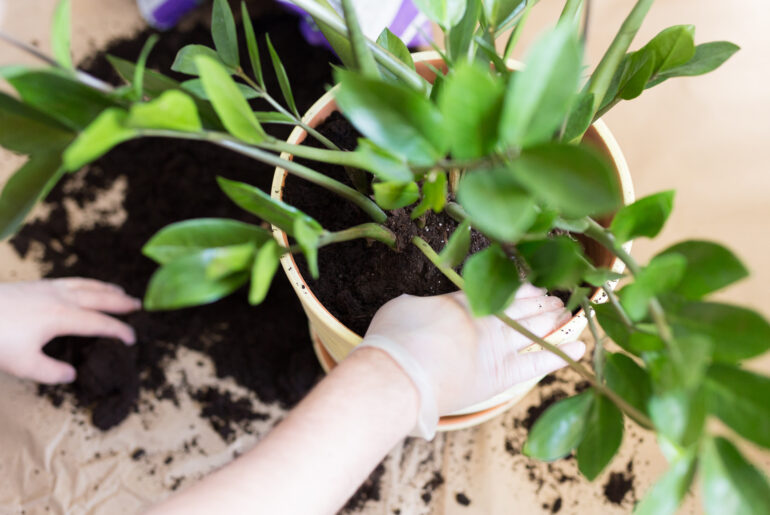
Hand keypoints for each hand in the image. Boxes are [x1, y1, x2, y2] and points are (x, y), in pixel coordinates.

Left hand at [0, 278, 140, 383]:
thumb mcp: (23, 364)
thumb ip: (51, 372)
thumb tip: (72, 374)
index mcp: (63, 317)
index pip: (99, 323)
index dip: (119, 331)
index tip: (132, 338)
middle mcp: (61, 298)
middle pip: (99, 298)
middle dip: (120, 302)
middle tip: (139, 305)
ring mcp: (48, 288)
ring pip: (86, 285)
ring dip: (106, 288)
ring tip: (119, 291)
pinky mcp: (36, 284)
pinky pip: (71, 280)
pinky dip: (87, 283)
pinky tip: (84, 286)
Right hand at [360, 284, 585, 436]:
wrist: (398, 377)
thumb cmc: (392, 341)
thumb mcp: (402, 308)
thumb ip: (420, 304)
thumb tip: (422, 306)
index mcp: (461, 300)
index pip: (496, 289)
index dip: (517, 285)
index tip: (530, 282)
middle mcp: (485, 319)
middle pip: (521, 306)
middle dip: (540, 300)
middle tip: (555, 296)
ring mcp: (497, 346)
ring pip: (534, 327)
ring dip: (553, 318)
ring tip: (567, 312)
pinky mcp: (504, 375)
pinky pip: (539, 360)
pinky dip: (560, 354)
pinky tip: (579, 348)